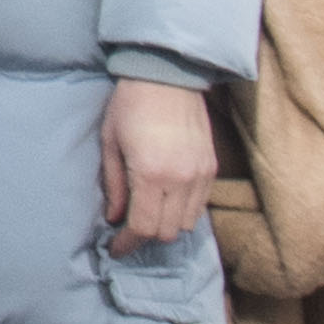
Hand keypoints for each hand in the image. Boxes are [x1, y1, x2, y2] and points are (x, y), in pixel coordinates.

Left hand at [100, 75, 216, 250]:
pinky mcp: (211, 167)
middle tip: (128, 231)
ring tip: (148, 215)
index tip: (116, 249)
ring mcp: (200, 174)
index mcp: (150, 174)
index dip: (128, 244)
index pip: (143, 227)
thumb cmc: (130, 105)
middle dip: (145, 237)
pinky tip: (167, 201)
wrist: (168, 75)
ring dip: (167, 226)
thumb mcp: (111, 143)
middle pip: (167, 231)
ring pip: (187, 223)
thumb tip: (114, 218)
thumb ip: (114, 185)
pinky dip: (184, 211)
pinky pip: (200, 205)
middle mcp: (180, 179)